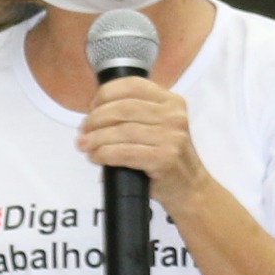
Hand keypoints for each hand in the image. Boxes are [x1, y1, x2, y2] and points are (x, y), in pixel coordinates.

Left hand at [80, 77, 206, 214]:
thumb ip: (134, 116)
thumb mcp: (159, 127)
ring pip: (121, 131)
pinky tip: (96, 157)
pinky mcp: (164, 158)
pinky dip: (104, 154)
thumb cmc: (167, 158)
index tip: (92, 106)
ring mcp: (172, 137)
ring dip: (96, 138)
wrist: (191, 189)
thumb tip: (92, 115)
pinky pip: (124, 152)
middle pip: (123, 108)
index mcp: (172, 101)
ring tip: (84, 145)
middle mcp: (174, 116)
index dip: (106, 94)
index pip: (133, 86)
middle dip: (96, 118)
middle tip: (83, 130)